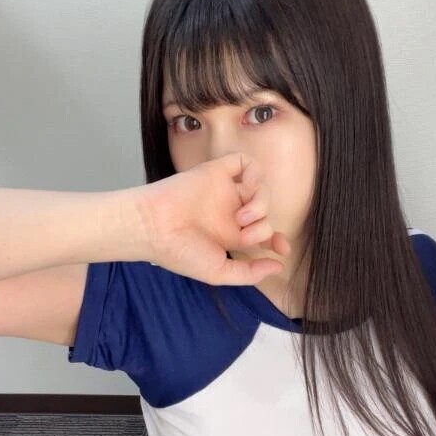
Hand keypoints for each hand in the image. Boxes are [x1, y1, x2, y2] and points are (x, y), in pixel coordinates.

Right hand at [139, 153, 290, 284]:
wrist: (154, 227)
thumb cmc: (180, 253)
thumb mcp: (219, 272)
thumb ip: (250, 273)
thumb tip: (279, 266)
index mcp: (229, 236)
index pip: (263, 234)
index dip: (277, 240)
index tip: (282, 249)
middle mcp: (229, 212)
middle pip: (265, 214)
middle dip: (264, 228)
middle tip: (244, 235)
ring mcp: (223, 191)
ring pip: (260, 190)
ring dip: (261, 205)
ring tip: (242, 216)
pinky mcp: (216, 172)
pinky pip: (246, 163)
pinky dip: (255, 173)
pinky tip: (247, 188)